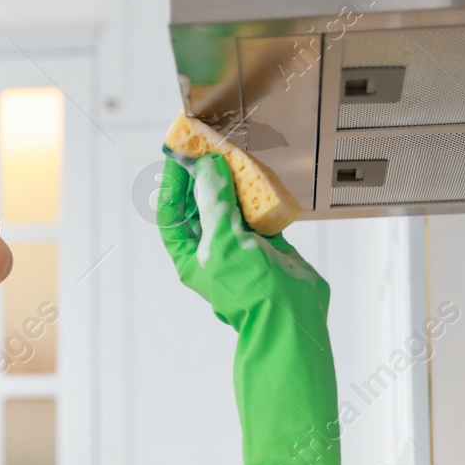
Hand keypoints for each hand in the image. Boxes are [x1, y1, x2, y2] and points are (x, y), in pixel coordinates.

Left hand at [155, 148, 328, 328]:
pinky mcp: (268, 245)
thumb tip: (206, 167)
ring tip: (234, 157)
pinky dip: (259, 196)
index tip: (179, 155)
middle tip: (210, 149)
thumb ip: (213, 201)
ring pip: (232, 207)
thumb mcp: (222, 239)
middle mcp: (214, 250)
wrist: (291, 315)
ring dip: (233, 184)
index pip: (173, 215)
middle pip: (202, 207)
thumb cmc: (248, 286)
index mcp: (192, 257)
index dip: (173, 184)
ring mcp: (241, 247)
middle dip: (204, 179)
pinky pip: (259, 214)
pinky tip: (260, 177)